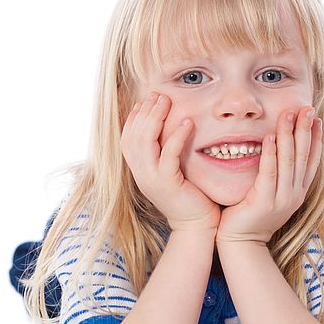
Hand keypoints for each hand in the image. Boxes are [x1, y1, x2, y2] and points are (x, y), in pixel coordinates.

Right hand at [121, 92, 220, 232]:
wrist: (196, 227)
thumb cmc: (190, 198)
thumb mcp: (172, 173)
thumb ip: (166, 154)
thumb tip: (169, 131)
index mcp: (139, 172)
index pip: (127, 140)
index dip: (132, 119)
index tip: (144, 102)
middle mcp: (140, 175)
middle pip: (133, 137)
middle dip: (145, 113)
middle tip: (157, 96)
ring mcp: (151, 180)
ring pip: (145, 143)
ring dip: (155, 119)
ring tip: (167, 102)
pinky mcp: (167, 184)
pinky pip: (168, 155)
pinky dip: (176, 136)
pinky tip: (187, 122)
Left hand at [216, 107, 322, 245]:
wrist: (241, 244)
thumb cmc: (251, 216)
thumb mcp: (271, 194)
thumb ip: (277, 175)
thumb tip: (278, 151)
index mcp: (298, 191)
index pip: (311, 160)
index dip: (315, 138)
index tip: (316, 117)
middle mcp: (294, 194)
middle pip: (303, 156)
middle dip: (305, 130)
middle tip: (307, 108)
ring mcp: (281, 199)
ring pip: (288, 161)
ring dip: (289, 135)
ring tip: (289, 114)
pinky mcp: (264, 202)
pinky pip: (269, 173)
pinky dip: (271, 154)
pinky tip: (271, 137)